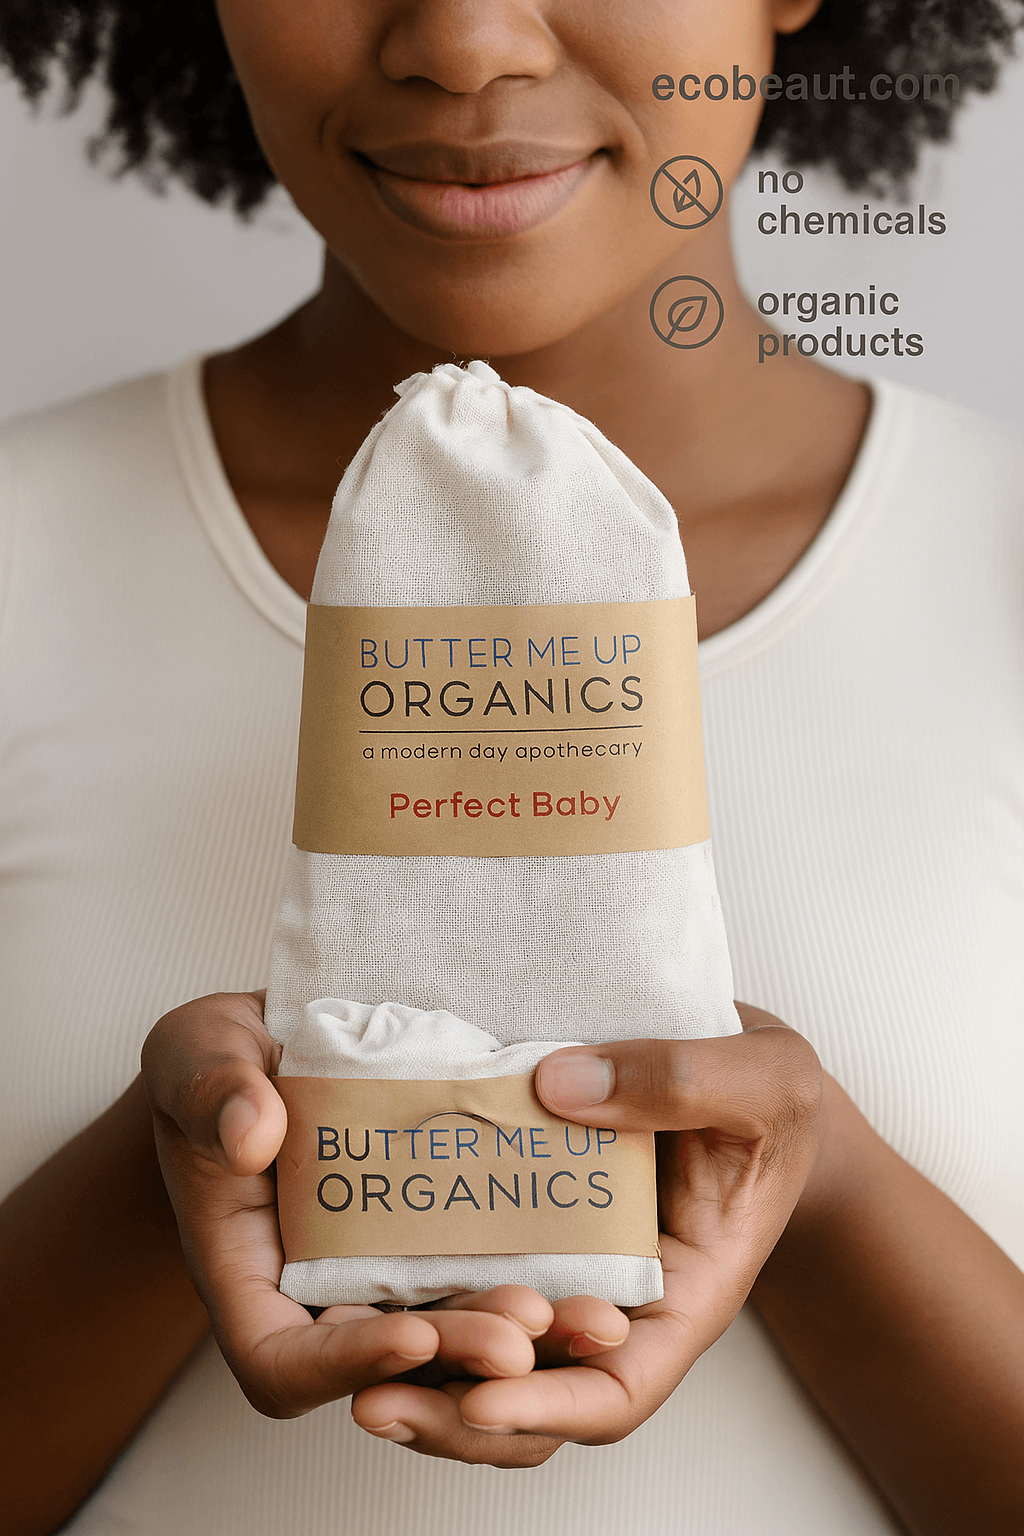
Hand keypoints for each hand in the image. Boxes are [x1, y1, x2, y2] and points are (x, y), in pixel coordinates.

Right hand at [141, 992, 621, 1421]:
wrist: (274, 1043)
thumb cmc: (215, 1061)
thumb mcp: (196, 1053)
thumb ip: (213, 1089)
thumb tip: (251, 1134)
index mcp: (249, 1277)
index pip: (284, 1362)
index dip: (346, 1365)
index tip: (412, 1335)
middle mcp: (320, 1295)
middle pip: (389, 1365)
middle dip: (458, 1359)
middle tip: (524, 1337)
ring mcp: (383, 1275)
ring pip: (453, 1334)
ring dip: (517, 1337)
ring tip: (580, 1317)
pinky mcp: (437, 1241)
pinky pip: (486, 1278)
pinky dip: (540, 1284)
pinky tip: (598, 1275)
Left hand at [351, 1005, 820, 1462]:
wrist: (739, 1073)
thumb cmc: (772, 1098)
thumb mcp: (761, 1079)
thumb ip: (681, 1080)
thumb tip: (561, 1089)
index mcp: (686, 1296)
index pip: (619, 1389)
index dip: (551, 1406)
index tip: (483, 1398)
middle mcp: (618, 1303)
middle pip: (537, 1395)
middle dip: (457, 1414)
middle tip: (374, 1400)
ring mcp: (566, 1272)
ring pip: (492, 1353)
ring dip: (425, 1373)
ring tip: (350, 1371)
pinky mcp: (526, 1232)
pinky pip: (471, 1279)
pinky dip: (421, 1297)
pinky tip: (354, 1290)